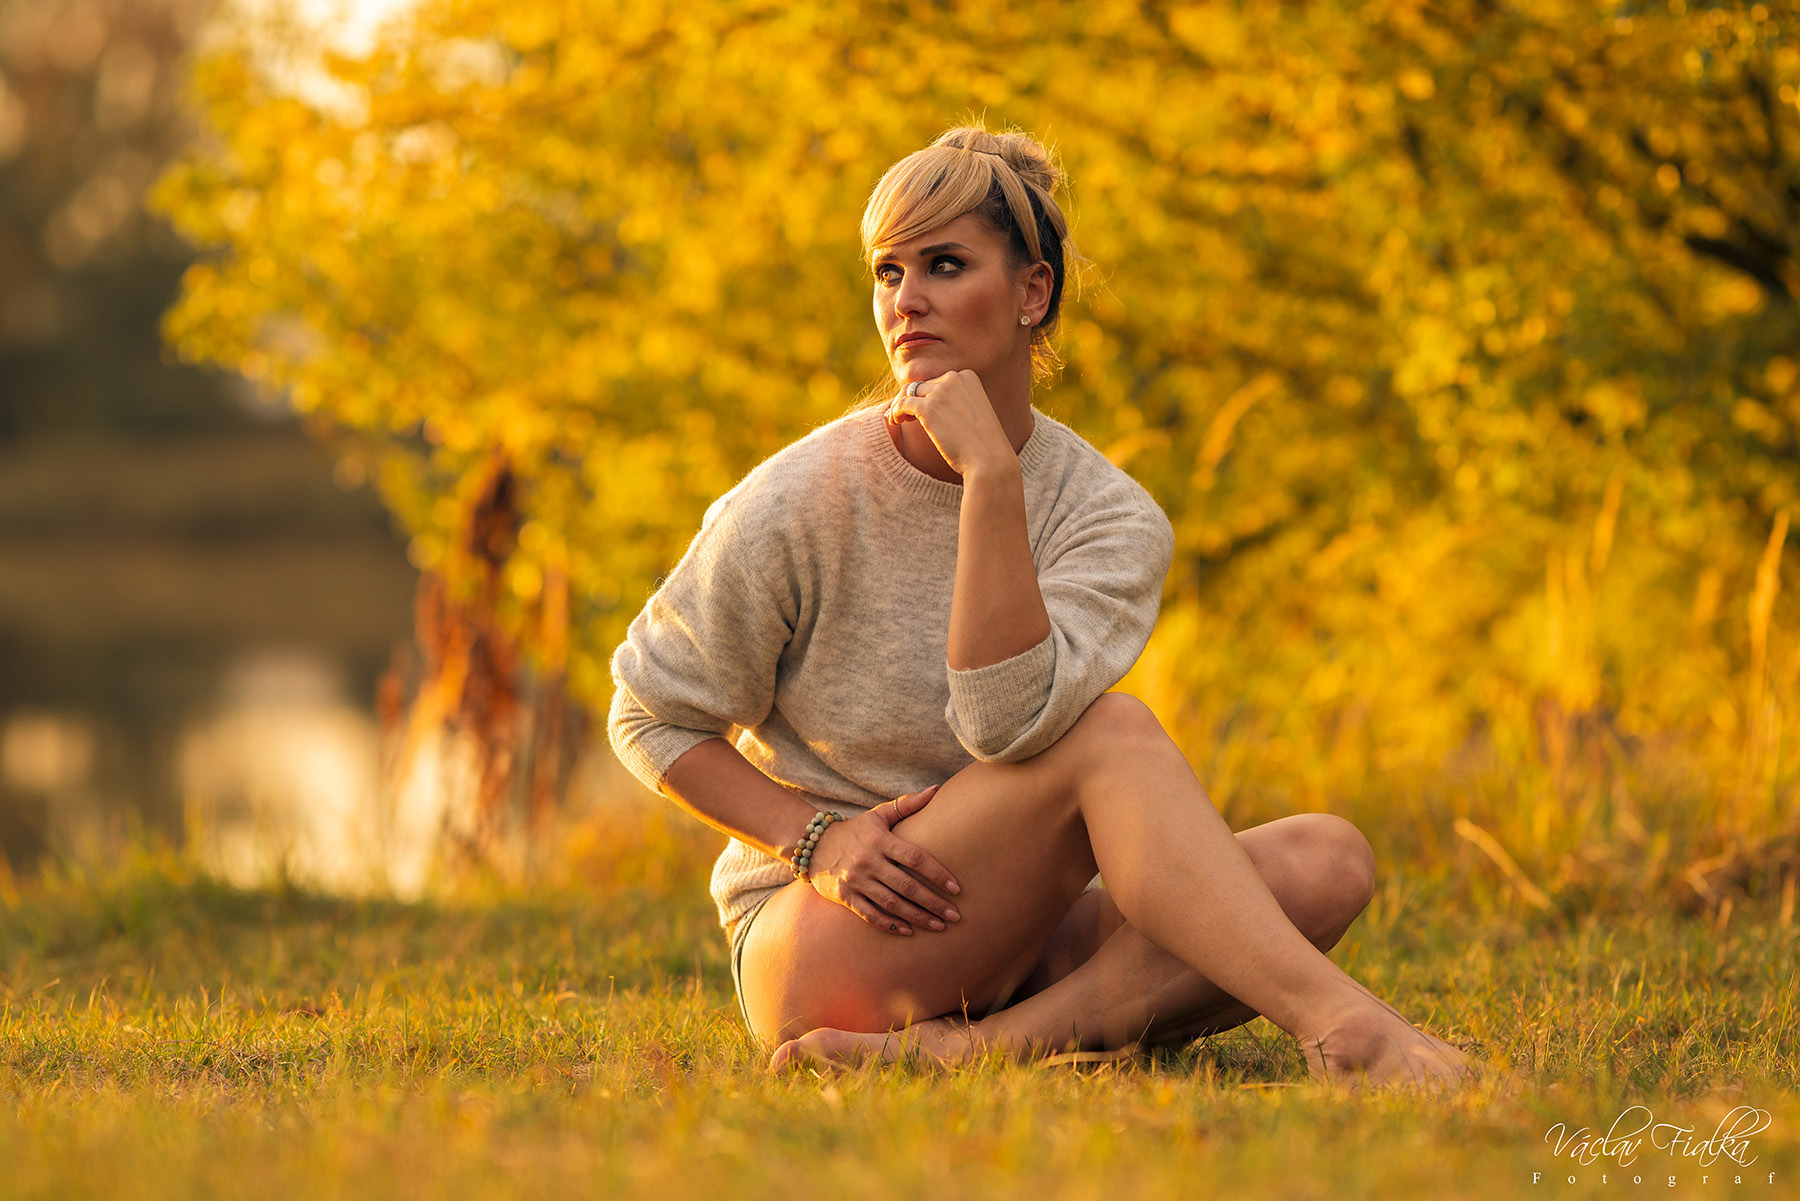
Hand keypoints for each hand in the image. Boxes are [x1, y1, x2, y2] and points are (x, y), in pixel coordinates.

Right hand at [805, 786, 962, 934]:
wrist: (813, 845)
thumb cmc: (856, 830)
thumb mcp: (879, 814)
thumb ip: (907, 804)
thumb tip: (936, 789)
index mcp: (880, 840)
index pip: (915, 858)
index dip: (938, 874)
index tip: (957, 889)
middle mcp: (868, 861)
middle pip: (907, 885)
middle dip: (933, 902)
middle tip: (955, 916)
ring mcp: (855, 880)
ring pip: (892, 904)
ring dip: (918, 917)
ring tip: (940, 926)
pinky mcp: (845, 896)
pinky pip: (870, 915)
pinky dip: (890, 925)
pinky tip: (910, 931)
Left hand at [886, 370, 1015, 478]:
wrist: (989, 460)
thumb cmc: (982, 444)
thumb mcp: (972, 412)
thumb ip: (954, 402)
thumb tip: (925, 402)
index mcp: (967, 376)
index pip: (937, 380)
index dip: (926, 395)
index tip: (922, 411)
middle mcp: (955, 378)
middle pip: (921, 385)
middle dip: (912, 400)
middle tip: (905, 418)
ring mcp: (941, 392)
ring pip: (908, 391)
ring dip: (899, 405)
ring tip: (897, 420)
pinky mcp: (929, 408)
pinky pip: (902, 404)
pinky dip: (894, 411)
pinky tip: (895, 422)